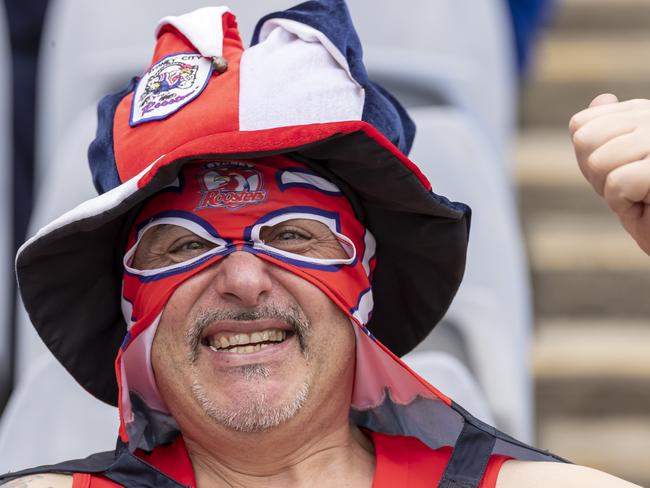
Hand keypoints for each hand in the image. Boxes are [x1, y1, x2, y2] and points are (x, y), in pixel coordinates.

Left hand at [569, 93, 649, 254]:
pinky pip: (617, 183)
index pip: (580, 125)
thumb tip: (602, 99)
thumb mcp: (619, 168)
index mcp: (644, 113)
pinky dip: (624, 203)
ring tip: (642, 196)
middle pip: (584, 140)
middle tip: (629, 189)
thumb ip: (604, 136)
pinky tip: (647, 205)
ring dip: (612, 191)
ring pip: (598, 162)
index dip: (588, 160)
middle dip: (596, 175)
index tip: (619, 173)